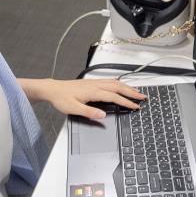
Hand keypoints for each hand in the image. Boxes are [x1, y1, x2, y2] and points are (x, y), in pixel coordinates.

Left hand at [25, 78, 145, 118]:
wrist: (52, 89)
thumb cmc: (61, 98)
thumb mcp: (73, 109)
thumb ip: (89, 112)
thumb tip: (102, 115)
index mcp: (93, 91)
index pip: (114, 96)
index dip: (126, 102)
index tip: (135, 106)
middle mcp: (95, 85)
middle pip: (118, 87)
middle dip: (131, 92)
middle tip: (143, 97)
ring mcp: (94, 82)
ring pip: (114, 83)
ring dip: (127, 87)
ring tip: (136, 92)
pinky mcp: (92, 82)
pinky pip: (109, 81)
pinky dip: (119, 83)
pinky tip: (121, 85)